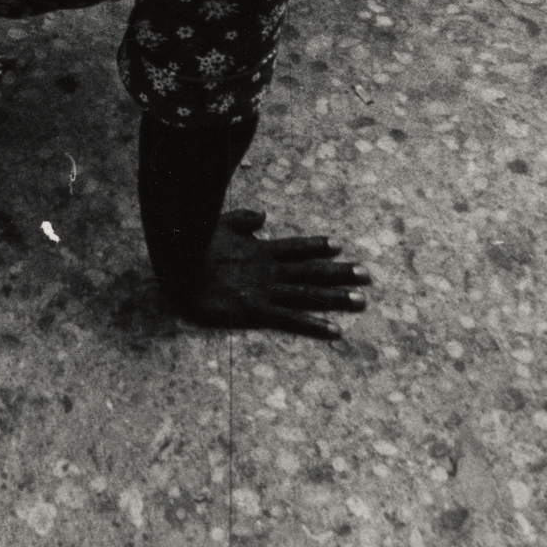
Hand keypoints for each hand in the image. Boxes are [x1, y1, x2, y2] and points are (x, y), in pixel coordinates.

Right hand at [175, 212, 369, 339]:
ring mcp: (266, 291)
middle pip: (312, 271)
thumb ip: (243, 220)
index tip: (339, 245)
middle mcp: (270, 270)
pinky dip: (315, 325)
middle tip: (367, 275)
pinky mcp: (258, 311)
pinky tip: (335, 331)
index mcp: (260, 250)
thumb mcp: (220, 225)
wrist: (178, 269)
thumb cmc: (193, 248)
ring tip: (361, 300)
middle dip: (341, 273)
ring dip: (337, 297)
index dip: (318, 246)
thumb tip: (264, 215)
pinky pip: (292, 319)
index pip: (295, 247)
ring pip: (309, 293)